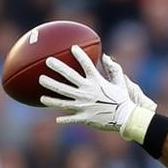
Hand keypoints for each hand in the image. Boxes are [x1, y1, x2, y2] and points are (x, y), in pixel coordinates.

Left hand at [38, 45, 153, 142]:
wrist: (126, 118)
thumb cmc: (123, 100)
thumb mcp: (120, 83)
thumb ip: (114, 69)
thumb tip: (106, 57)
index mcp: (96, 82)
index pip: (86, 64)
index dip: (79, 55)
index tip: (72, 47)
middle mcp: (87, 91)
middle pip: (68, 77)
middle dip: (57, 67)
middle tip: (47, 61)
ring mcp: (84, 104)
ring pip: (63, 99)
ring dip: (51, 97)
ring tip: (41, 96)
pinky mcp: (85, 117)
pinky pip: (71, 118)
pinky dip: (64, 119)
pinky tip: (57, 119)